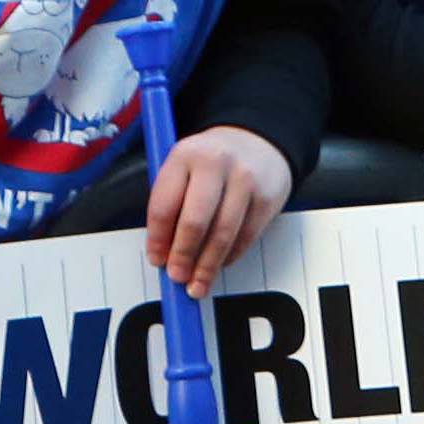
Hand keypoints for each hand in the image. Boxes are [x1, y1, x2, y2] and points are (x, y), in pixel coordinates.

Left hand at [145, 126, 291, 300]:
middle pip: (195, 221)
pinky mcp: (266, 197)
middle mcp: (215, 164)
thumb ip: (171, 202)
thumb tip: (164, 253)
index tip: (156, 260)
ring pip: (223, 234)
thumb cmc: (211, 161)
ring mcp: (244, 180)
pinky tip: (219, 264)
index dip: (158, 239)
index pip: (164, 204)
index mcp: (184, 155)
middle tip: (177, 276)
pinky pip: (246, 237)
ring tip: (197, 284)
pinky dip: (229, 257)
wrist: (257, 140)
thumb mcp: (184, 167)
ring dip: (207, 266)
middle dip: (183, 256)